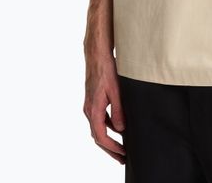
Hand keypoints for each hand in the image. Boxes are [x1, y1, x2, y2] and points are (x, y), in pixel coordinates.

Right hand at [84, 49, 126, 164]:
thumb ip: (118, 111)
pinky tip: (117, 127)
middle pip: (98, 136)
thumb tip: (121, 129)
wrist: (97, 55)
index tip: (123, 154)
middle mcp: (89, 110)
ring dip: (108, 139)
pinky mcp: (93, 100)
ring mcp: (90, 105)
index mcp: (93, 109)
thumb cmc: (106, 70)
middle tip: (122, 158)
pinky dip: (107, 127)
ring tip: (121, 146)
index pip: (101, 136)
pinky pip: (99, 119)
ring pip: (98, 128)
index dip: (112, 148)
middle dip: (110, 149)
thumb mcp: (116, 91)